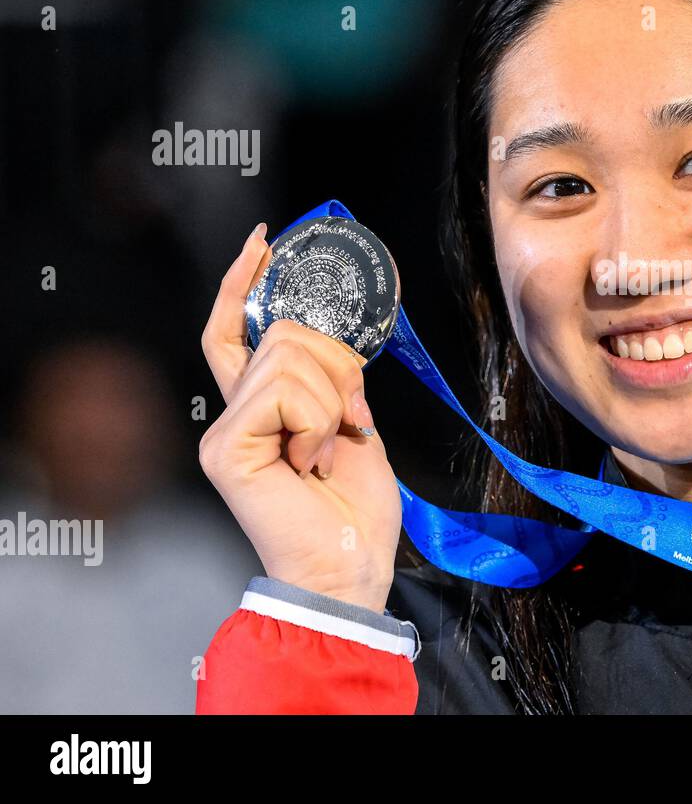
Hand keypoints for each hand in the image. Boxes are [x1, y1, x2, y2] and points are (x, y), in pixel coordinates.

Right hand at [198, 222, 401, 613]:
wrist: (349, 564)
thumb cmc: (353, 505)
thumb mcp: (351, 422)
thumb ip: (329, 378)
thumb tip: (328, 336)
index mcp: (260, 405)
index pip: (235, 327)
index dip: (244, 280)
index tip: (265, 240)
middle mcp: (232, 411)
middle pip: (281, 332)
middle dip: (336, 365)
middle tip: (350, 420)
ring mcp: (224, 429)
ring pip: (288, 355)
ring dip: (331, 400)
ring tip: (328, 449)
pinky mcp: (225, 446)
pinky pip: (284, 391)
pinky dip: (317, 420)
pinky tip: (311, 461)